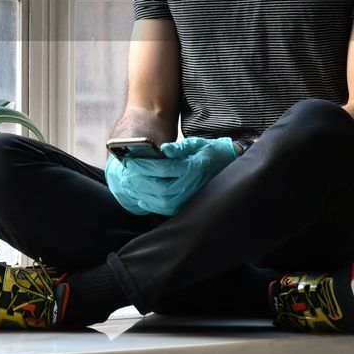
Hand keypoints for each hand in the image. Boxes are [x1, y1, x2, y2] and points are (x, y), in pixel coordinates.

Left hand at [104, 136, 238, 215]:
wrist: (227, 167)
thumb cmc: (209, 153)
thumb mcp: (196, 144)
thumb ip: (179, 147)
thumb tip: (164, 150)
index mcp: (193, 168)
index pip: (163, 168)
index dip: (144, 165)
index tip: (129, 161)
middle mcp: (191, 185)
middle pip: (159, 187)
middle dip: (139, 180)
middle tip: (125, 173)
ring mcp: (190, 198)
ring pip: (161, 201)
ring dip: (142, 193)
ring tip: (129, 184)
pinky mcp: (186, 205)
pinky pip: (166, 209)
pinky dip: (151, 204)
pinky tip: (140, 197)